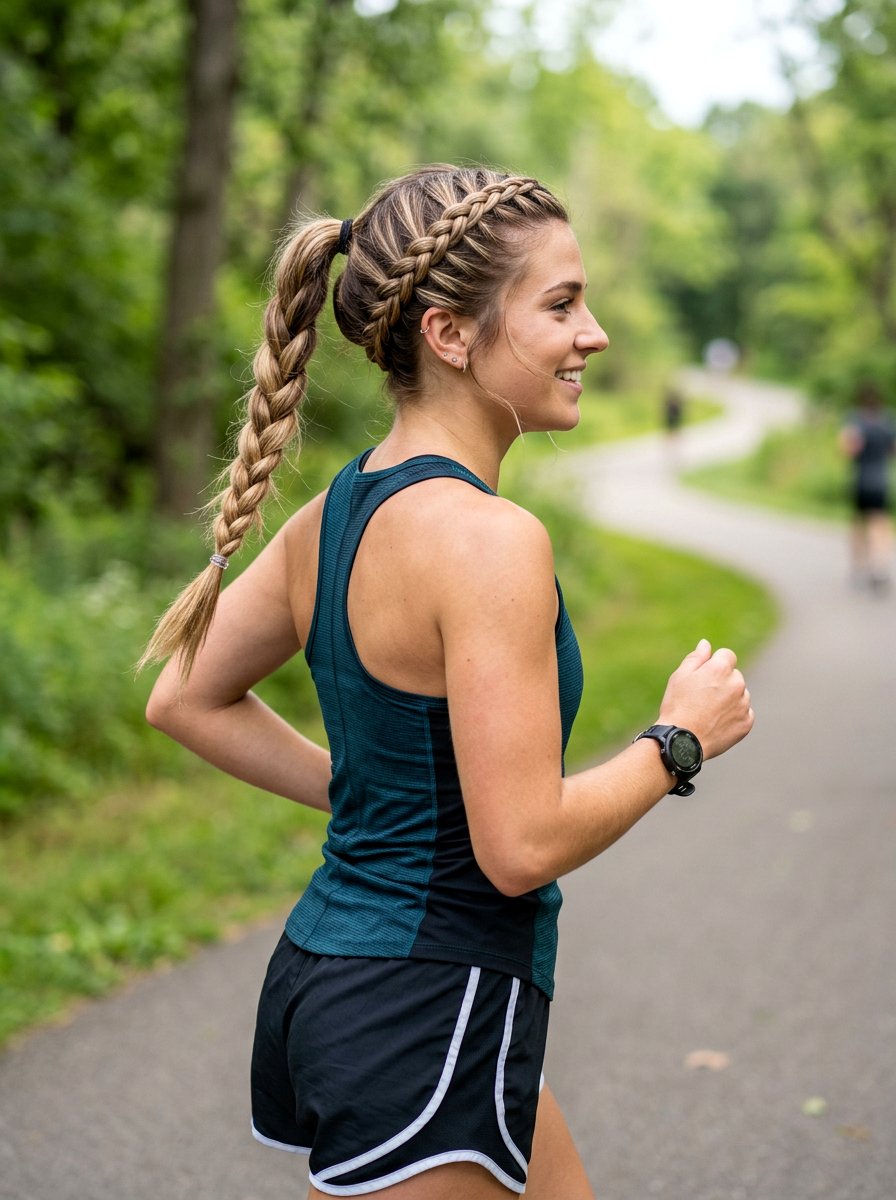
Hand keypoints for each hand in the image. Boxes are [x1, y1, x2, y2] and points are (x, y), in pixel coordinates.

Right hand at [657, 638, 753, 759]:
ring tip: (708, 713)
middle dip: (722, 682)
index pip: (727, 655)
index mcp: (720, 668)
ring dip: (729, 699)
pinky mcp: (746, 723)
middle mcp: (737, 683)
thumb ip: (696, 658)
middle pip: (734, 676)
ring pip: (740, 694)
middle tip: (702, 698)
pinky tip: (717, 722)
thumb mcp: (680, 677)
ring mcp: (744, 704)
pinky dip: (734, 716)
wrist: (682, 741)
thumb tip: (706, 644)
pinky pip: (744, 713)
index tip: (704, 677)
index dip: (714, 664)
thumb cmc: (677, 706)